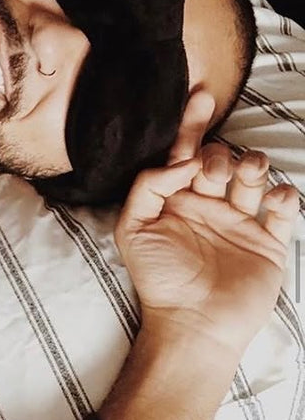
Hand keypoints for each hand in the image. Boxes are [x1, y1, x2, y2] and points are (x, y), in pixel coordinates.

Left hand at [115, 132, 298, 355]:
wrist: (192, 323)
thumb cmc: (158, 277)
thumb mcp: (133, 228)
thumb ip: (148, 187)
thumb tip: (182, 161)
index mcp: (176, 201)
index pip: (184, 154)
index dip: (191, 124)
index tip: (200, 95)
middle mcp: (207, 206)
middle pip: (219, 160)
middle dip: (217, 154)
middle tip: (210, 171)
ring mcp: (239, 223)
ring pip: (253, 178)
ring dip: (252, 166)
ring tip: (245, 176)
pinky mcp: (267, 243)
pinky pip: (284, 212)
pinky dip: (287, 198)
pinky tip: (277, 199)